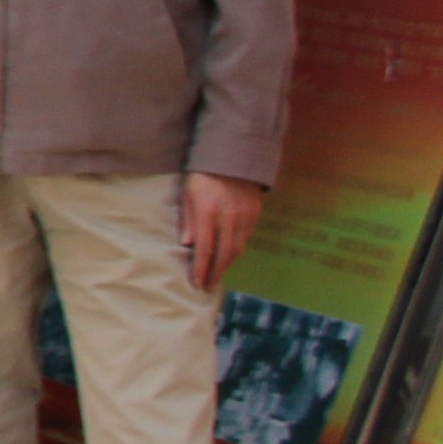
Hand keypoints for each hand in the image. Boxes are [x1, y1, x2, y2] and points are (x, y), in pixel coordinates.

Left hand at [181, 173, 267, 290]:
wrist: (233, 156)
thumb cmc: (203, 175)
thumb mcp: (188, 193)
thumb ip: (188, 219)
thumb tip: (187, 245)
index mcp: (209, 212)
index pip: (205, 249)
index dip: (201, 269)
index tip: (196, 283)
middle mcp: (229, 217)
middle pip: (224, 254)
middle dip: (215, 273)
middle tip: (207, 287)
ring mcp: (244, 216)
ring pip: (237, 249)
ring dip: (227, 265)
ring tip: (217, 276)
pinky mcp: (255, 214)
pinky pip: (246, 238)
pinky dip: (237, 251)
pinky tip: (229, 257)